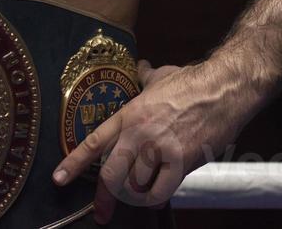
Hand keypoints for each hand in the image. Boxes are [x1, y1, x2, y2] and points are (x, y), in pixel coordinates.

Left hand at [52, 58, 261, 223]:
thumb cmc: (192, 82)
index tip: (59, 179)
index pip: (93, 143)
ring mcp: (160, 150)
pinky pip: (161, 191)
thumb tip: (140, 68)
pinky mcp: (181, 162)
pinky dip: (156, 197)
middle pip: (111, 175)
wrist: (222, 90)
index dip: (73, 164)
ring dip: (136, 195)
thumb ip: (145, 77)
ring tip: (138, 196)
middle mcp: (139, 135)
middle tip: (102, 213)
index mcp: (129, 115)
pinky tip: (156, 196)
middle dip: (104, 199)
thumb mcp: (160, 76)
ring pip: (136, 186)